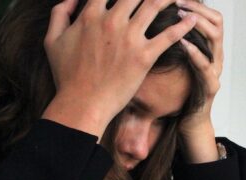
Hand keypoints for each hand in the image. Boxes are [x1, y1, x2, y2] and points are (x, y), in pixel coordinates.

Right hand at [42, 0, 196, 137]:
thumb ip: (60, 14)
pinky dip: (183, 26)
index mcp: (90, 14)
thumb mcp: (52, 41)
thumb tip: (71, 0)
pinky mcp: (144, 57)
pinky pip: (168, 36)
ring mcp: (129, 38)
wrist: (82, 104)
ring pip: (154, 5)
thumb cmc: (67, 76)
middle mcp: (111, 21)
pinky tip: (193, 19)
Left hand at [176, 0, 222, 161]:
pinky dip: (194, 52)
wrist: (188, 121)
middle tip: (178, 2)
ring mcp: (215, 70)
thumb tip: (152, 21)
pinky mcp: (211, 86)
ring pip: (215, 39)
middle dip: (197, 8)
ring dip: (197, 24)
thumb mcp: (174, 61)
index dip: (196, 3)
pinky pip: (206, 66)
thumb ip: (170, 41)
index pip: (210, 15)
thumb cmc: (179, 91)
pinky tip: (182, 43)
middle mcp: (216, 55)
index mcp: (207, 47)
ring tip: (179, 16)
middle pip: (216, 21)